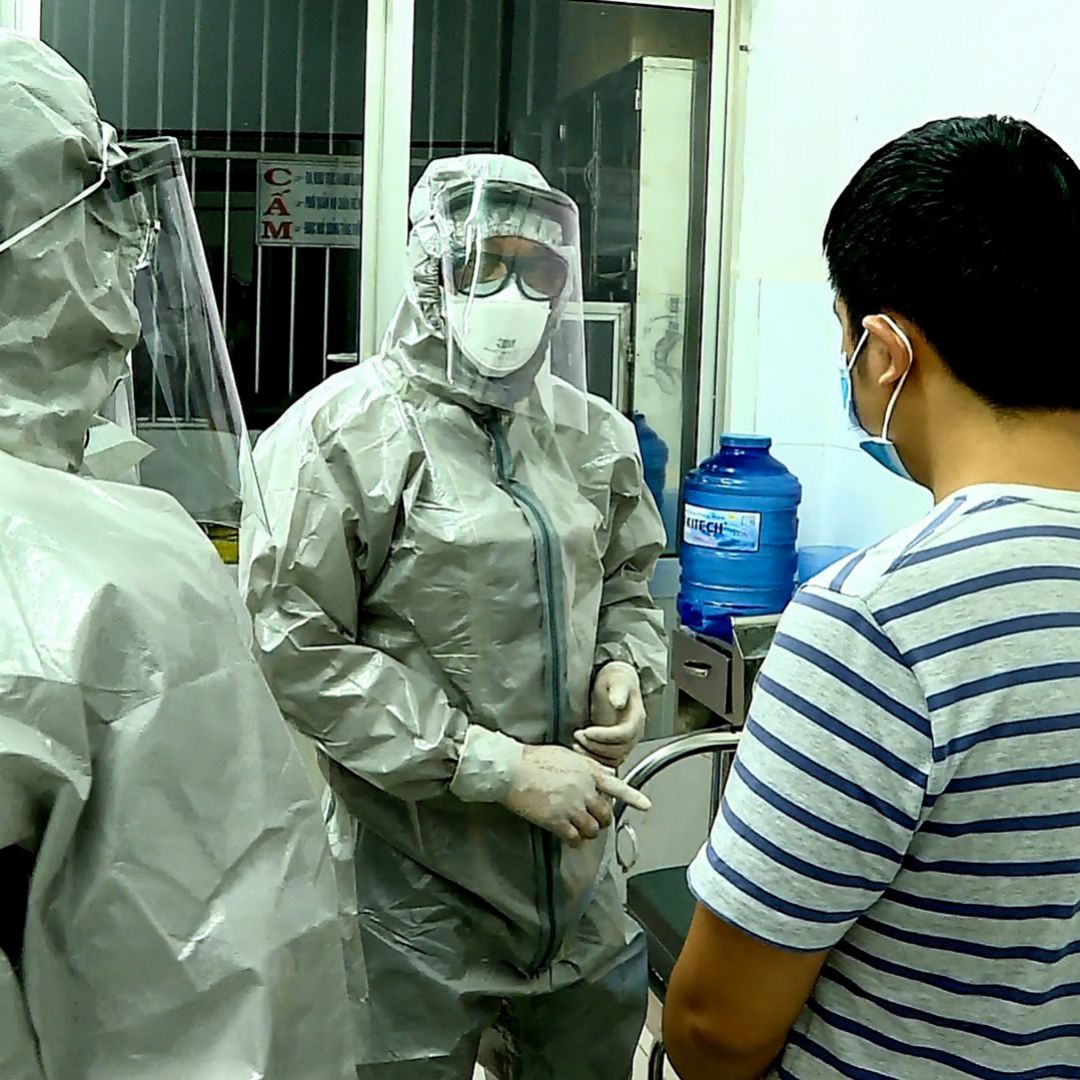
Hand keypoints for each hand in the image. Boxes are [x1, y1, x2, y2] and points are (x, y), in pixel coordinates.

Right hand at [504, 744, 651, 846]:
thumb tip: (605, 772)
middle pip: (605, 813)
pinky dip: (575, 840)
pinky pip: (575, 838)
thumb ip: (589, 766)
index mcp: (588, 771)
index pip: (616, 785)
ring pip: (592, 829)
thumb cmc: (535, 759)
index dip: (632, 797)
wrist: (512, 769)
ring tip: (579, 828)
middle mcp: (584, 789)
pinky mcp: (558, 821)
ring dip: (588, 831)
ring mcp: (572, 806)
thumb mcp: (567, 755)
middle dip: (602, 819)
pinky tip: (569, 837)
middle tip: (594, 820)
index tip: (646, 805)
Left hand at [574, 662, 645, 766]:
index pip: (625, 733)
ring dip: (594, 754)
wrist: (615, 683)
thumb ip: (618, 690)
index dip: (605, 736)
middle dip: (596, 745)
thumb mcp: (617, 680)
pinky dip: (595, 759)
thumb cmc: (616, 680)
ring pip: (614, 759)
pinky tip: (581, 750)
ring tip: (577, 743)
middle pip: (619, 750)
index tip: (587, 731)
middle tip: (578, 735)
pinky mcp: (615, 747)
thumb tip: (618, 702)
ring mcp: (625, 741)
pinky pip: (608, 761)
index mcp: (636, 717)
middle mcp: (633, 732)